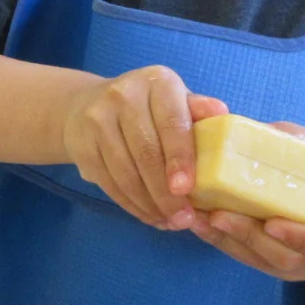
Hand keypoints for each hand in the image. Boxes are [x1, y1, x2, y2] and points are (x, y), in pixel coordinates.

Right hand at [61, 66, 227, 228]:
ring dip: (149, 204)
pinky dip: (130, 205)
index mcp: (157, 83)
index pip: (171, 122)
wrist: (88, 105)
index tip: (187, 189)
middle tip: (183, 218)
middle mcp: (123, 96)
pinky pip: (109, 183)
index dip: (179, 158)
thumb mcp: (176, 101)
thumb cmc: (148, 108)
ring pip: (125, 173)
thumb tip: (222, 114)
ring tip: (168, 222)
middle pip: (146, 152)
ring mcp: (97, 120)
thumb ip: (198, 111)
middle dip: (166, 192)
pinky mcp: (82, 146)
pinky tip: (148, 215)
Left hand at [187, 124, 304, 280]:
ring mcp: (299, 267)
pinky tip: (199, 222)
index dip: (302, 237)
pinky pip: (247, 259)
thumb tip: (258, 130)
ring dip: (227, 241)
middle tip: (217, 215)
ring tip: (199, 218)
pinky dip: (221, 241)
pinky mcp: (273, 265)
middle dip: (249, 236)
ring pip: (261, 261)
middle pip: (286, 257)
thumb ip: (300, 143)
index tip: (272, 222)